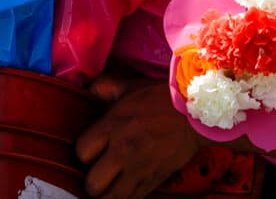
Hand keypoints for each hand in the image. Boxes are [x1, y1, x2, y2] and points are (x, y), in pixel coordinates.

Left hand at [76, 74, 200, 198]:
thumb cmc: (161, 99)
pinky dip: (124, 196)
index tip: (89, 150)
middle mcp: (122, 152)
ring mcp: (138, 170)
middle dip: (91, 179)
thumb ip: (103, 87)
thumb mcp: (130, 86)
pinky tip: (124, 186)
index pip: (81, 152)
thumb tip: (87, 89)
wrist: (194, 116)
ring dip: (105, 193)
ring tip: (108, 184)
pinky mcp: (153, 182)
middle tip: (96, 171)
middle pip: (92, 183)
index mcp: (112, 127)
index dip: (82, 152)